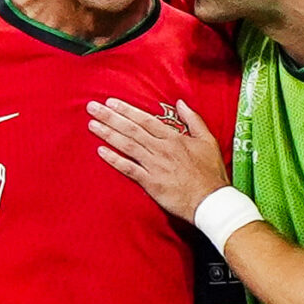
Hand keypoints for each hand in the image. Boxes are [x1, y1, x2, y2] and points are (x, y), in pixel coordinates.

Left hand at [88, 97, 227, 222]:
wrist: (211, 201)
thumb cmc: (211, 172)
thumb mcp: (208, 140)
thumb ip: (193, 119)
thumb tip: (180, 102)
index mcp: (174, 138)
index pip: (145, 119)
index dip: (126, 110)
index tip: (111, 102)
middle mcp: (161, 149)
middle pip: (131, 129)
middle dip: (110, 117)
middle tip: (92, 107)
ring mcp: (155, 166)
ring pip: (127, 146)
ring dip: (108, 134)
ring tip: (92, 124)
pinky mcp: (151, 183)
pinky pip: (129, 169)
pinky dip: (114, 160)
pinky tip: (101, 151)